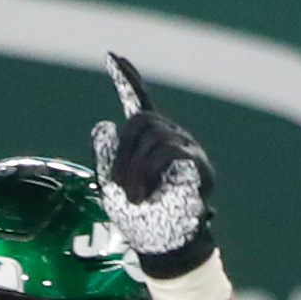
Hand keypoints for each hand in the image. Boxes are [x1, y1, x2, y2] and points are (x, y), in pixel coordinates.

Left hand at [89, 55, 214, 280]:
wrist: (159, 244)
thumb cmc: (138, 219)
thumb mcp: (112, 185)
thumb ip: (108, 154)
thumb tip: (104, 123)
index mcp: (147, 141)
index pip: (137, 102)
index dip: (126, 79)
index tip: (112, 55)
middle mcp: (169, 137)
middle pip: (140, 121)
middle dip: (124, 155)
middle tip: (121, 188)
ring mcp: (185, 147)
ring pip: (152, 136)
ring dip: (135, 170)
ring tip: (137, 197)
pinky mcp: (197, 161)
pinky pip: (167, 151)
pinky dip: (151, 172)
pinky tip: (150, 193)